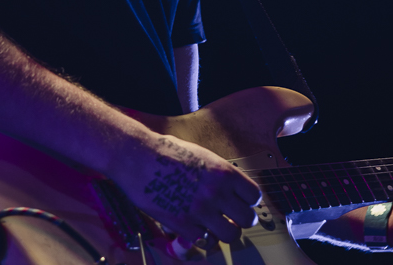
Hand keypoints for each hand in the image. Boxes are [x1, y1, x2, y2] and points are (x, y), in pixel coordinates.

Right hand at [115, 133, 261, 245]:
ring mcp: (200, 210)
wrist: (138, 156)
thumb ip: (218, 174)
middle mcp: (217, 192)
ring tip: (214, 227)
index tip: (241, 203)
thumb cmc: (165, 151)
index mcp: (224, 172)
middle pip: (247, 220)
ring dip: (223, 233)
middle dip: (240, 220)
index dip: (248, 202)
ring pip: (230, 235)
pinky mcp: (182, 223)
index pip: (254, 196)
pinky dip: (200, 238)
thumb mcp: (201, 155)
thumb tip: (229, 187)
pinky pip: (204, 241)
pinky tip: (194, 229)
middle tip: (230, 218)